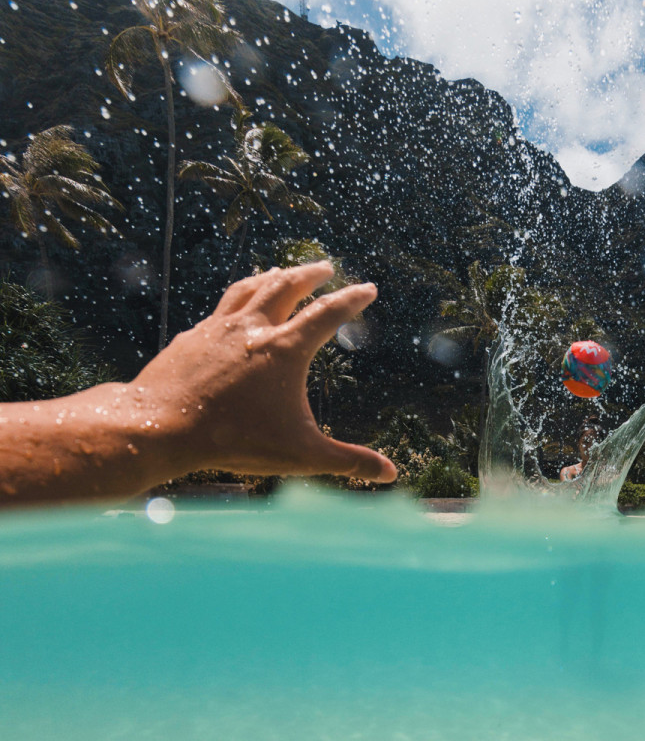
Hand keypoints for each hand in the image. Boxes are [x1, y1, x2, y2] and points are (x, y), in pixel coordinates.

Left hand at [134, 262, 396, 482]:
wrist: (158, 427)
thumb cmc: (232, 441)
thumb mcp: (299, 454)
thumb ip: (348, 462)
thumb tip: (390, 474)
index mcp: (284, 349)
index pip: (328, 314)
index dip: (352, 299)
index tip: (368, 288)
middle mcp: (253, 328)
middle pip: (287, 286)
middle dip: (309, 274)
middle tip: (324, 267)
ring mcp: (218, 328)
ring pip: (249, 288)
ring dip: (271, 277)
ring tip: (280, 273)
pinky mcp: (191, 337)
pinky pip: (219, 310)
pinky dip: (235, 302)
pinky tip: (233, 312)